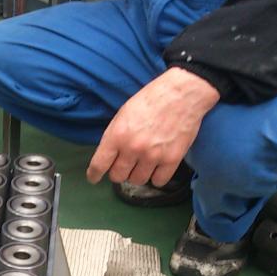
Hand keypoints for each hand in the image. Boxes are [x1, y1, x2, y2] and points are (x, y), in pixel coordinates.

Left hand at [87, 67, 219, 186]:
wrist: (182, 94)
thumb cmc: (151, 100)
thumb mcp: (122, 115)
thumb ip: (114, 137)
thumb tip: (107, 157)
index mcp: (117, 136)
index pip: (99, 165)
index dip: (94, 174)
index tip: (94, 178)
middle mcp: (133, 148)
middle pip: (118, 176)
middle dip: (118, 172)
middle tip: (124, 165)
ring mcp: (153, 155)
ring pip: (137, 181)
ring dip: (137, 175)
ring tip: (141, 164)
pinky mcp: (172, 159)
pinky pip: (158, 181)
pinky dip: (156, 177)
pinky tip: (156, 168)